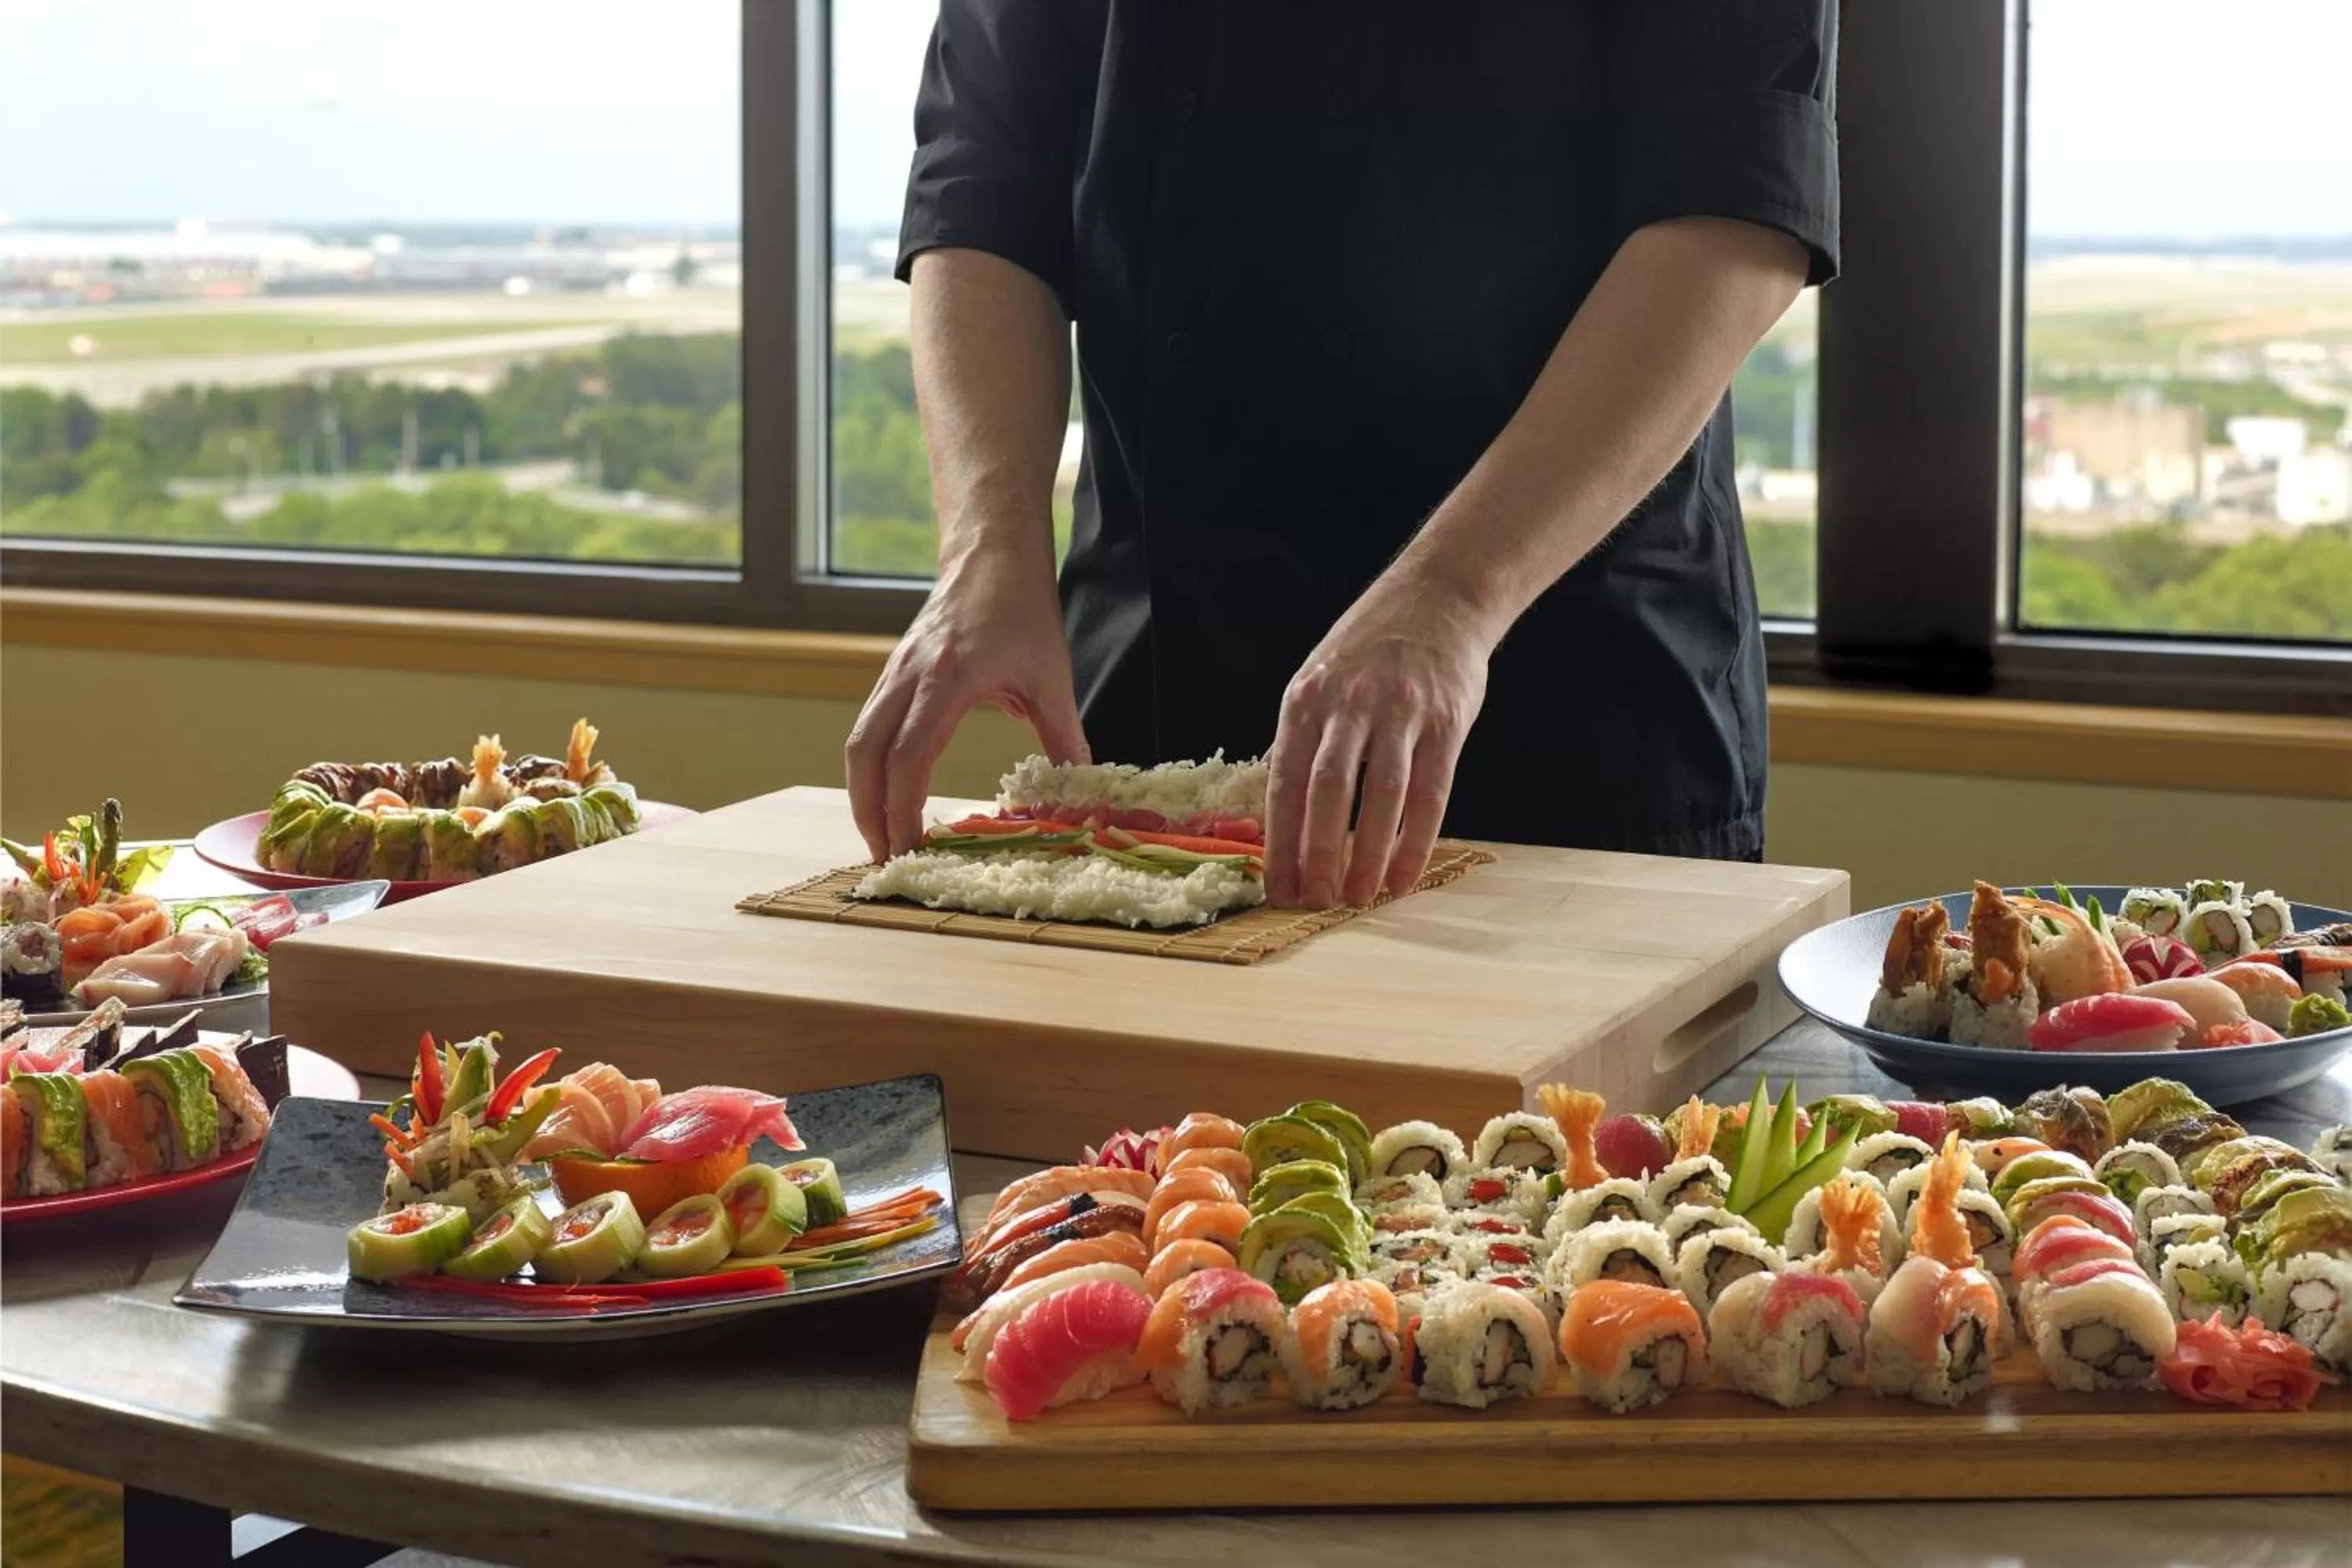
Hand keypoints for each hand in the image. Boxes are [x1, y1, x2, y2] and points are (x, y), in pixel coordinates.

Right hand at [845, 545, 1086, 861]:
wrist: (991, 554)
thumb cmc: (1023, 610)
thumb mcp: (1052, 677)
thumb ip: (1064, 739)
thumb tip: (1079, 794)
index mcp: (947, 678)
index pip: (908, 755)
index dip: (902, 807)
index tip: (910, 847)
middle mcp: (909, 676)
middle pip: (864, 754)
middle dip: (868, 811)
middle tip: (885, 857)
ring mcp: (894, 673)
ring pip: (858, 741)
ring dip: (862, 792)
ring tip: (881, 836)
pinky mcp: (892, 673)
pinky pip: (868, 726)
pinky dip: (869, 768)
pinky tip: (886, 794)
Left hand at [1263, 575, 1493, 908]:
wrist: (1440, 596)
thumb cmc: (1372, 649)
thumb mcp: (1319, 680)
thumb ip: (1303, 740)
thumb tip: (1281, 813)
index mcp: (1305, 700)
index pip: (1283, 781)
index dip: (1279, 841)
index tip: (1277, 889)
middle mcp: (1348, 704)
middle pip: (1327, 791)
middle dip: (1318, 854)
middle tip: (1316, 902)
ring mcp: (1400, 711)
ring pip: (1381, 796)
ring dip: (1368, 855)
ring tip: (1360, 899)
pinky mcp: (1446, 721)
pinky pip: (1431, 792)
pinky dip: (1416, 841)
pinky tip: (1405, 875)